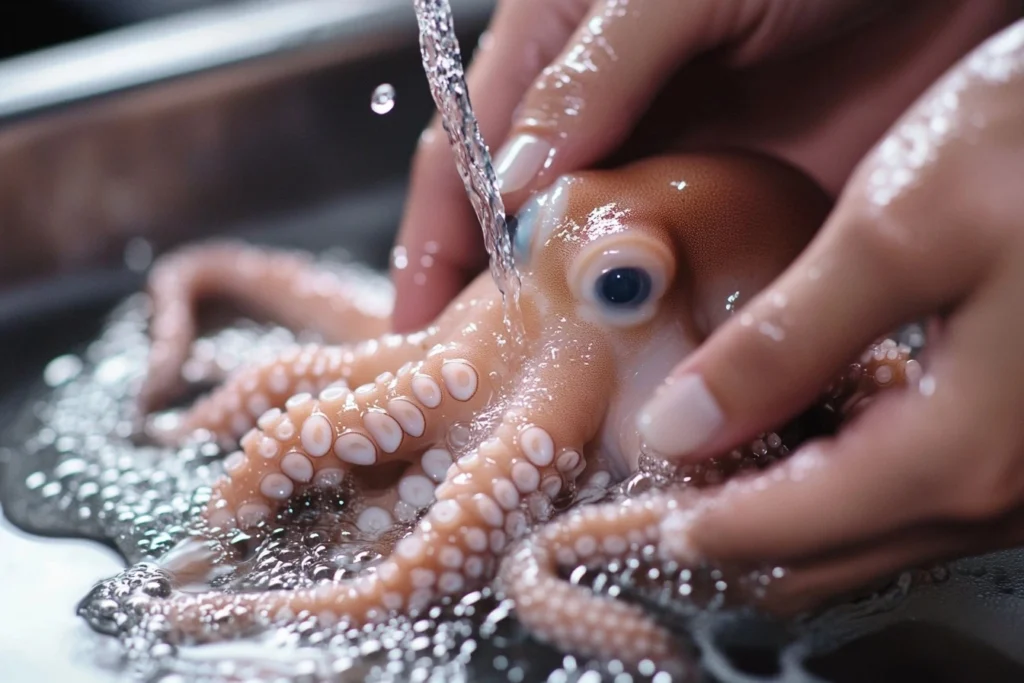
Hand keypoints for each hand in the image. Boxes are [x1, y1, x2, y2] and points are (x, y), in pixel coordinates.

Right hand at [389, 0, 1017, 332]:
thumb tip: (512, 181)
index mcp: (563, 48)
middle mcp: (610, 121)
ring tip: (559, 399)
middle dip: (498, 303)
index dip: (433, 239)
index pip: (469, 151)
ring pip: (604, 266)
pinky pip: (689, 283)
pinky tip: (653, 374)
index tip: (414, 326)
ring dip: (580, 330)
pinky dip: (666, 331)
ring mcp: (676, 172)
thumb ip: (589, 76)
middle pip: (527, 226)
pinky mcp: (743, 213)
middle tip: (482, 387)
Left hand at [636, 19, 1023, 613]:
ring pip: (870, 542)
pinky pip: (912, 501)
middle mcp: (1000, 493)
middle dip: (731, 537)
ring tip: (706, 469)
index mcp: (959, 452)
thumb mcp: (899, 232)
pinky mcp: (1019, 443)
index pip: (789, 534)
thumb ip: (785, 341)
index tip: (633, 512)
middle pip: (826, 561)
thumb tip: (683, 426)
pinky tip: (795, 437)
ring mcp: (1019, 479)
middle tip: (655, 498)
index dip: (698, 528)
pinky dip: (837, 488)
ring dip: (780, 519)